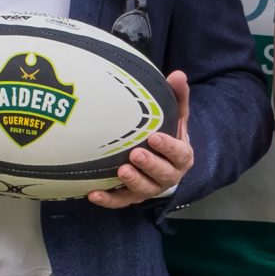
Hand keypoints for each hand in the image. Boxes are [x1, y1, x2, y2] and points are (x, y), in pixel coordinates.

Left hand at [88, 71, 192, 207]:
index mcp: (181, 156)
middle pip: (163, 175)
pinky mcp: (132, 197)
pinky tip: (93, 194)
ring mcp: (150, 188)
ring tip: (120, 170)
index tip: (154, 136)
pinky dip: (108, 199)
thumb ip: (177, 96)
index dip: (168, 147)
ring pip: (144, 190)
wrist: (162, 159)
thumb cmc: (166, 132)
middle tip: (135, 153)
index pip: (179, 153)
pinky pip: (120, 201)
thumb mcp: (175, 115)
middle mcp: (169, 176)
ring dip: (133, 181)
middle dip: (150, 165)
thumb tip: (178, 74)